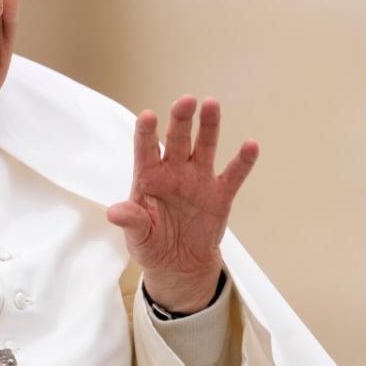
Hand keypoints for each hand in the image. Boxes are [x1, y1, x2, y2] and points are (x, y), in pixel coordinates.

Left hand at [107, 96, 258, 312]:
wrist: (179, 265)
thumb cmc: (151, 244)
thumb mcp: (137, 237)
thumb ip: (131, 221)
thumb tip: (114, 212)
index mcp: (149, 177)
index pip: (145, 149)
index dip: (146, 133)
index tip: (147, 116)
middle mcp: (174, 172)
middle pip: (177, 140)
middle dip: (181, 120)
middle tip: (186, 100)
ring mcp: (198, 180)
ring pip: (204, 147)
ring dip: (209, 127)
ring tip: (212, 105)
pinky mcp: (220, 195)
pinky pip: (232, 175)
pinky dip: (242, 162)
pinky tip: (251, 146)